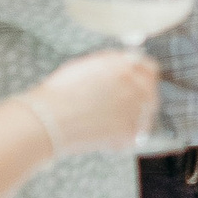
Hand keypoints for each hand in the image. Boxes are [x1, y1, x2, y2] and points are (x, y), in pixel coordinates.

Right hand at [21, 51, 159, 156]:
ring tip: (105, 121)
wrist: (47, 120)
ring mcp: (135, 110)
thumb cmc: (60, 93)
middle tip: (119, 106)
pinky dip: (123, 135)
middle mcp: (135, 85)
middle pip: (150, 91)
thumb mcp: (87, 65)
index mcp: (124, 66)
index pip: (149, 68)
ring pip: (145, 114)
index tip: (137, 82)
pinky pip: (135, 134)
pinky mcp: (131, 133)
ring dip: (132, 116)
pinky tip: (105, 134)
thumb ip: (113, 63)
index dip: (142, 75)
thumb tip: (128, 62)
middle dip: (138, 97)